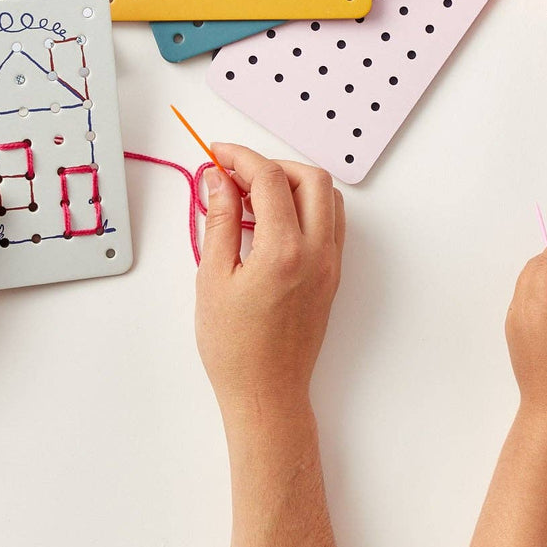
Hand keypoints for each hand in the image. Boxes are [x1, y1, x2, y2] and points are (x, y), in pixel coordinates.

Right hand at [195, 144, 344, 427]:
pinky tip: (273, 220)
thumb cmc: (233, 346)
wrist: (267, 393)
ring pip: (328, 198)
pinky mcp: (334, 274)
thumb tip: (218, 178)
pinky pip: (330, 223)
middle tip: (237, 174)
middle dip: (273, 164)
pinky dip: (306, 206)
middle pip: (311, 178)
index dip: (241, 157)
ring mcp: (331, 262)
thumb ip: (218, 220)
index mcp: (284, 250)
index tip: (217, 154)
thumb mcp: (212, 278)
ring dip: (294, 183)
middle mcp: (317, 251)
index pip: (269, 179)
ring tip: (254, 195)